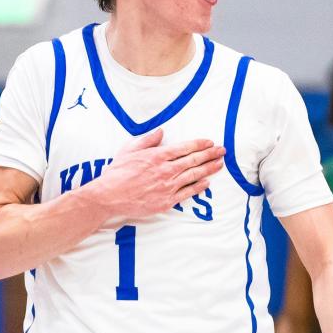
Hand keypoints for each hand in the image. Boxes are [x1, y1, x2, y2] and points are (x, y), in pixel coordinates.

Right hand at [93, 129, 224, 219]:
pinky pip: (188, 193)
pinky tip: (207, 182)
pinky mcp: (166, 201)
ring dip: (209, 169)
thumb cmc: (117, 173)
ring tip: (220, 164)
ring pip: (194, 175)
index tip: (210, 142)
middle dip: (210, 154)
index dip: (200, 144)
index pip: (184, 148)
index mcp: (157, 156)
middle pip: (193, 160)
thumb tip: (161, 131)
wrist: (109, 196)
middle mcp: (166, 170)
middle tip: (222, 151)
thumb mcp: (130, 149)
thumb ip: (147, 140)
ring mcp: (168, 186)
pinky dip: (199, 187)